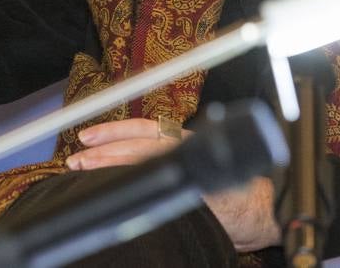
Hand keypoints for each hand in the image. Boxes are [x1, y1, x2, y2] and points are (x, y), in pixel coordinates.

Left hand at [67, 118, 279, 252]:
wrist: (263, 211)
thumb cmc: (230, 191)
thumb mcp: (197, 165)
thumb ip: (169, 159)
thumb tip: (126, 160)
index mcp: (184, 141)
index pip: (143, 129)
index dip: (113, 131)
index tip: (86, 136)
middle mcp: (187, 150)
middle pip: (137, 144)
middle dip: (103, 150)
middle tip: (76, 158)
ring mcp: (192, 172)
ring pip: (144, 161)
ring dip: (111, 164)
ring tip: (84, 169)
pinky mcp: (199, 194)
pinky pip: (162, 188)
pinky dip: (138, 188)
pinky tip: (117, 192)